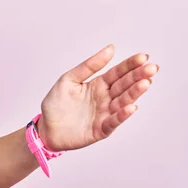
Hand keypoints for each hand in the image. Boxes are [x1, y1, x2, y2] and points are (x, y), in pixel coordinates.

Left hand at [37, 44, 158, 151]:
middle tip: (151, 68)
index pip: (118, 73)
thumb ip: (89, 66)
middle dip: (138, 77)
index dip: (130, 65)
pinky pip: (113, 122)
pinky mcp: (100, 129)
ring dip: (134, 93)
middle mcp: (105, 99)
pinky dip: (121, 115)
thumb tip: (110, 48)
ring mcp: (104, 114)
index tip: (143, 57)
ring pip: (122, 102)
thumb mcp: (68, 79)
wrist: (45, 128)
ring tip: (145, 83)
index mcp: (98, 85)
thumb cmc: (55, 104)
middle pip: (124, 86)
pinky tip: (130, 107)